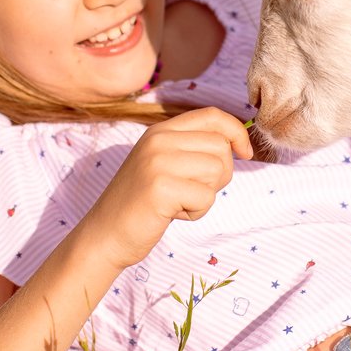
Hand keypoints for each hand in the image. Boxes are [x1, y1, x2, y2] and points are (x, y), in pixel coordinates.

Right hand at [79, 107, 253, 271]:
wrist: (105, 234)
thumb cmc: (142, 203)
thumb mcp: (164, 163)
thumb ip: (192, 148)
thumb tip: (239, 142)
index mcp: (161, 130)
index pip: (213, 115)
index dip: (237, 132)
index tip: (245, 153)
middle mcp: (159, 139)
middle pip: (221, 146)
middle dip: (219, 175)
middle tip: (190, 191)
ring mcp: (158, 161)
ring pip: (218, 170)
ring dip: (206, 195)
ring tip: (178, 202)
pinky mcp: (161, 188)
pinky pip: (206, 198)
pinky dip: (196, 212)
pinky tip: (171, 214)